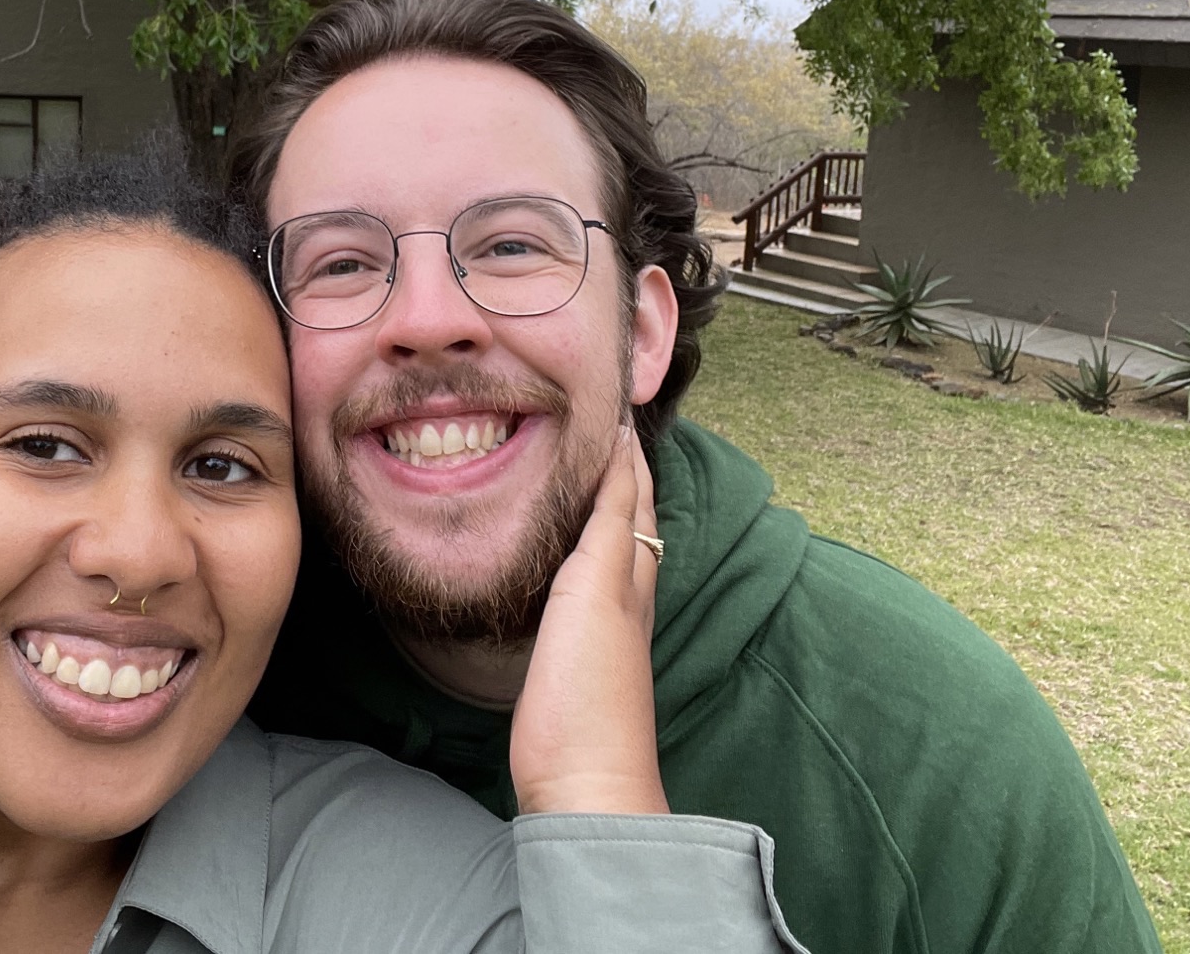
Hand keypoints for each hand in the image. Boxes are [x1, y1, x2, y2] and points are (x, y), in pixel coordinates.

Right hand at [509, 425, 668, 815]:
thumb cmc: (588, 692)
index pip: (636, 497)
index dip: (627, 454)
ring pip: (607, 551)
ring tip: (570, 474)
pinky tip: (554, 557)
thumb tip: (624, 456)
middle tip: (591, 427)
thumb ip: (609, 527)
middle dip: (616, 474)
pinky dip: (574, 553)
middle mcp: (626, 597)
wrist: (583, 785)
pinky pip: (580, 583)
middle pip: (627, 521)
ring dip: (596, 509)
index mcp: (634, 577)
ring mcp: (602, 629)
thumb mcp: (598, 593)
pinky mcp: (574, 657)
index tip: (611, 405)